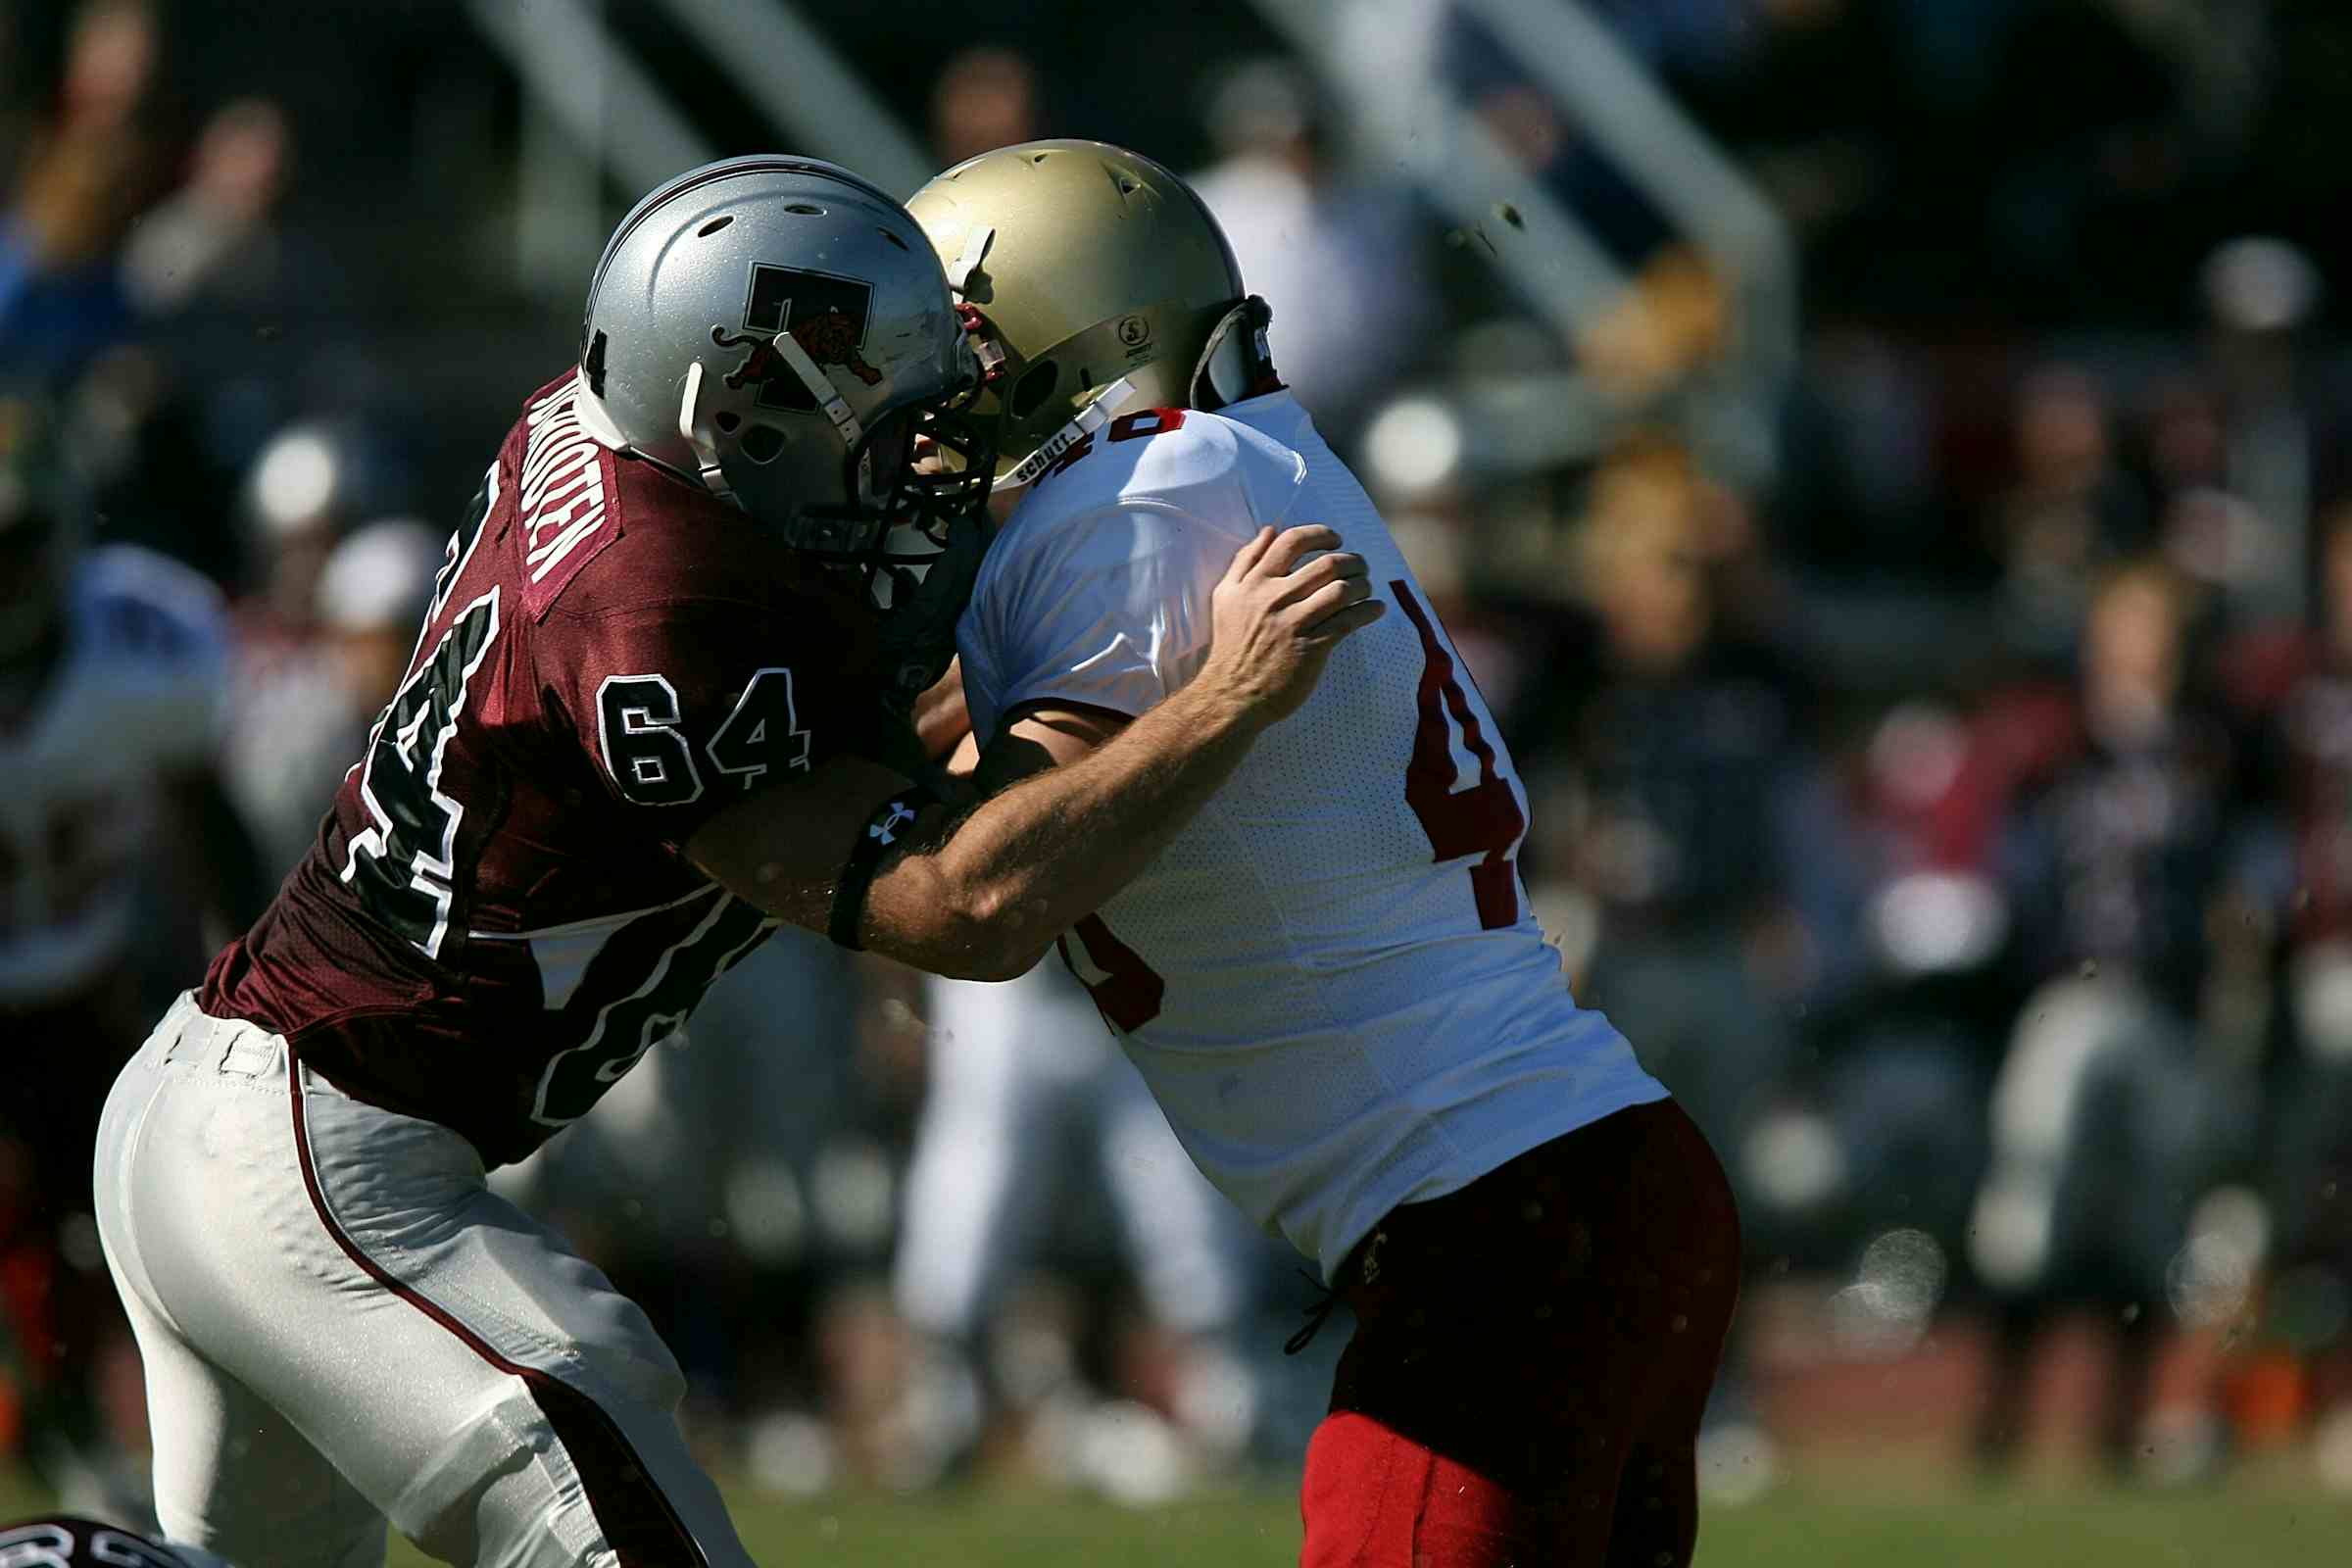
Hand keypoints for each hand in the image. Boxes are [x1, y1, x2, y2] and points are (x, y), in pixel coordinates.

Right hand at [1195, 524, 1385, 725]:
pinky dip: (1368, 611)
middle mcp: (1275, 599)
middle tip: (1359, 567)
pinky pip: (1348, 621)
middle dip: (1352, 561)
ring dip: (1363, 585)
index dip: (1321, 534)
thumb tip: (1269, 530)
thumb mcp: (1226, 597)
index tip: (1336, 540)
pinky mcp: (1311, 647)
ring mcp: (1294, 623)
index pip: (1293, 541)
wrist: (1231, 694)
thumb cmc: (1231, 645)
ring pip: (1342, 590)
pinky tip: (1374, 609)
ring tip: (1366, 589)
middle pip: (1327, 564)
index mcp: (1255, 582)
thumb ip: (1245, 561)